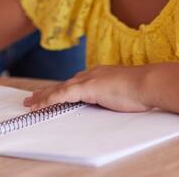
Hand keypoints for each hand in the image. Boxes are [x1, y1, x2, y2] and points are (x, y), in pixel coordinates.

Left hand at [23, 65, 152, 112]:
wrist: (149, 83)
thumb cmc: (142, 89)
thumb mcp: (124, 91)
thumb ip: (113, 95)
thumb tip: (110, 102)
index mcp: (99, 75)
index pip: (75, 83)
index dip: (61, 89)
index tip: (51, 94)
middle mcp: (91, 74)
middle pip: (63, 84)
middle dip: (47, 92)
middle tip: (32, 98)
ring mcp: (89, 80)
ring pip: (59, 89)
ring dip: (43, 96)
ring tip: (30, 103)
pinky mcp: (88, 88)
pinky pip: (63, 95)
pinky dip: (50, 100)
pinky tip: (40, 105)